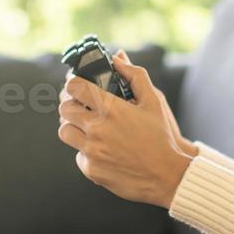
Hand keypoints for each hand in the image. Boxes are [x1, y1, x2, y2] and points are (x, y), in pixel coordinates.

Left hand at [58, 50, 193, 207]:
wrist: (169, 176)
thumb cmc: (162, 136)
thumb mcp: (154, 101)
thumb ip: (134, 75)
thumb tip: (118, 58)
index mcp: (111, 109)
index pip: (75, 87)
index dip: (73, 83)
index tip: (78, 85)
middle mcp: (98, 130)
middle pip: (64, 109)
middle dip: (71, 104)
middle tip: (81, 106)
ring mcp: (92, 151)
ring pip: (65, 132)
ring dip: (73, 126)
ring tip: (88, 127)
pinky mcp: (92, 170)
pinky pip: (78, 155)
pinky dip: (86, 151)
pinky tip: (102, 149)